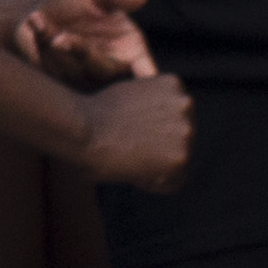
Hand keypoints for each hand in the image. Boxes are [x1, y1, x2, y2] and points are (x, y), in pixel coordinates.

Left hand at [13, 0, 156, 88]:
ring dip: (51, 44)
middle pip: (102, 71)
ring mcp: (80, 76)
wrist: (43, 4)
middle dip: (82, 53)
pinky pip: (44, 65)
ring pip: (69, 70)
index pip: (144, 69)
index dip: (146, 75)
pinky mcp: (54, 77)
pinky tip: (33, 19)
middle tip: (60, 39)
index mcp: (129, 48)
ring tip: (39, 18)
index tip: (144, 74)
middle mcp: (106, 66)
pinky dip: (35, 43)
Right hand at [69, 75, 195, 192]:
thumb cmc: (91, 117)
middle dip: (158, 148)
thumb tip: (157, 125)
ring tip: (128, 160)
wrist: (81, 131)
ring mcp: (187, 130)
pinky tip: (131, 172)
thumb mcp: (126, 94)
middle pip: (181, 138)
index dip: (153, 133)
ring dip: (156, 166)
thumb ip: (149, 105)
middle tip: (128, 150)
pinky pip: (173, 182)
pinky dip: (153, 183)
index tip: (130, 136)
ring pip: (179, 160)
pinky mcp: (180, 157)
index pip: (177, 117)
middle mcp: (185, 103)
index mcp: (173, 84)